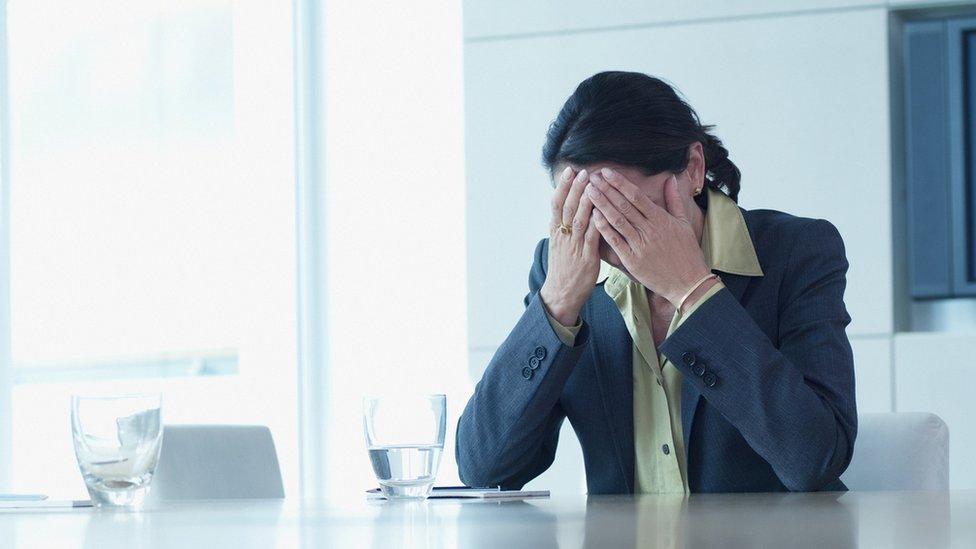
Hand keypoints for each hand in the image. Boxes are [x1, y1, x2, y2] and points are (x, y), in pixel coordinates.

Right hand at [539, 166, 601, 325]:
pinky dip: (596, 224)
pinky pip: (591, 238)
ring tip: (592, 185)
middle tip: (583, 171)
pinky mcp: (586, 258)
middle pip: (567, 207)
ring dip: (586, 201)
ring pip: (578, 219)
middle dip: (575, 188)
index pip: (557, 203)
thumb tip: (569, 208)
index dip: (563, 186)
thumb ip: (564, 226)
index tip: (570, 170)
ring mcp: (574, 246)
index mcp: (556, 231)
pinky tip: (602, 212)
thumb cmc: (564, 268)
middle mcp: (563, 236)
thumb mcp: (559, 243)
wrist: (561, 294)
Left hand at [586, 168, 711, 308]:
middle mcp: (649, 230)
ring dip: (602, 204)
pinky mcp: (632, 261)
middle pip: (624, 206)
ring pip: (617, 221)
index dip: (620, 183)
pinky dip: (604, 229)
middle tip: (592, 177)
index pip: (636, 196)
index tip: (607, 172)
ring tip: (588, 192)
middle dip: (606, 189)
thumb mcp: (684, 223)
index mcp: (661, 219)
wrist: (688, 282)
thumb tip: (671, 179)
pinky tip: (594, 217)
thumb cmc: (687, 253)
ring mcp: (640, 245)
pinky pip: (615, 242)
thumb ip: (674, 200)